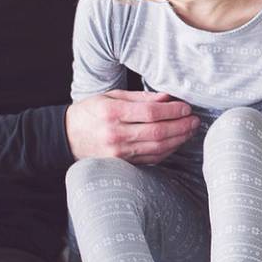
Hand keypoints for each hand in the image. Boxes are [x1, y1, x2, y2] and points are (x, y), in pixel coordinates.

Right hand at [67, 90, 197, 164]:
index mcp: (112, 113)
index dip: (172, 111)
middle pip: (157, 133)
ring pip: (157, 148)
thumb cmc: (90, 112)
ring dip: (178, 140)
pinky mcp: (122, 164)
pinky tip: (176, 142)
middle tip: (195, 120)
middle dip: (181, 126)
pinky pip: (151, 159)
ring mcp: (118, 153)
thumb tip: (167, 98)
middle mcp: (115, 135)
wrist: (67, 137)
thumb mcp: (110, 97)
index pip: (150, 113)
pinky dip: (167, 151)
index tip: (186, 108)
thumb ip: (140, 97)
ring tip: (190, 130)